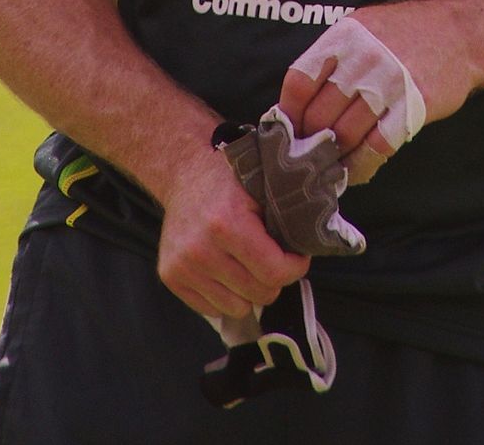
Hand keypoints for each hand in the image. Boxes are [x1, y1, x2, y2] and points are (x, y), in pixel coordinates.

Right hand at [155, 133, 309, 321]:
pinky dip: (225, 294)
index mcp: (227, 224)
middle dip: (273, 279)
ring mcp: (182, 266)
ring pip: (237, 308)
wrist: (184, 173)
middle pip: (259, 294)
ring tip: (246, 263)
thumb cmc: (229, 179)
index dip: (295, 268)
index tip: (297, 257)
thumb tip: (313, 245)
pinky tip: (225, 268)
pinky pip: (211, 309)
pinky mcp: (170, 277)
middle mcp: (201, 250)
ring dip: (248, 291)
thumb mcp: (262, 186)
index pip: (275, 272)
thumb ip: (287, 216)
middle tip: (272, 258)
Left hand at [279, 0, 475, 181]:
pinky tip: (354, 170)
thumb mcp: (362, 26)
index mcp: (344, 36)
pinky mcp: (413, 108)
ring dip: (332, 157)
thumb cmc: (405, 31)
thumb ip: (332, 57)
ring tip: (327, 167)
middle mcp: (363, 59)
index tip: (288, 129)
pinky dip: (361, 165)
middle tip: (306, 155)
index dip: (289, 112)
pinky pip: (376, 146)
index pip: (300, 81)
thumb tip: (297, 100)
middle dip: (309, 140)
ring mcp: (389, 84)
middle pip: (320, 114)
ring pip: (345, 135)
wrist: (460, 33)